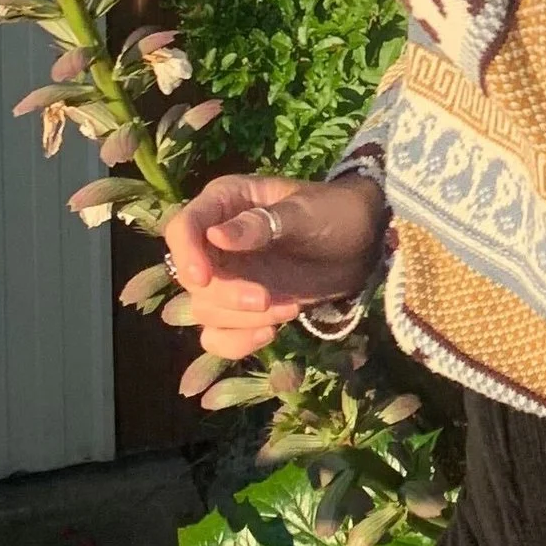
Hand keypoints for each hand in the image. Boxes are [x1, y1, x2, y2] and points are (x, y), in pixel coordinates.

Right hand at [163, 173, 389, 361]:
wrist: (363, 245)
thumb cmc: (335, 213)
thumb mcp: (306, 214)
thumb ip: (263, 224)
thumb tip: (216, 236)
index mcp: (224, 203)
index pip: (182, 227)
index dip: (186, 254)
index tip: (204, 279)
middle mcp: (215, 241)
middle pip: (192, 279)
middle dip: (226, 296)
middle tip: (266, 300)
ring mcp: (227, 276)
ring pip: (204, 310)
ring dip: (241, 320)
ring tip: (289, 308)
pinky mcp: (240, 308)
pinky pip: (217, 335)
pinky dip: (236, 342)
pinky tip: (270, 334)